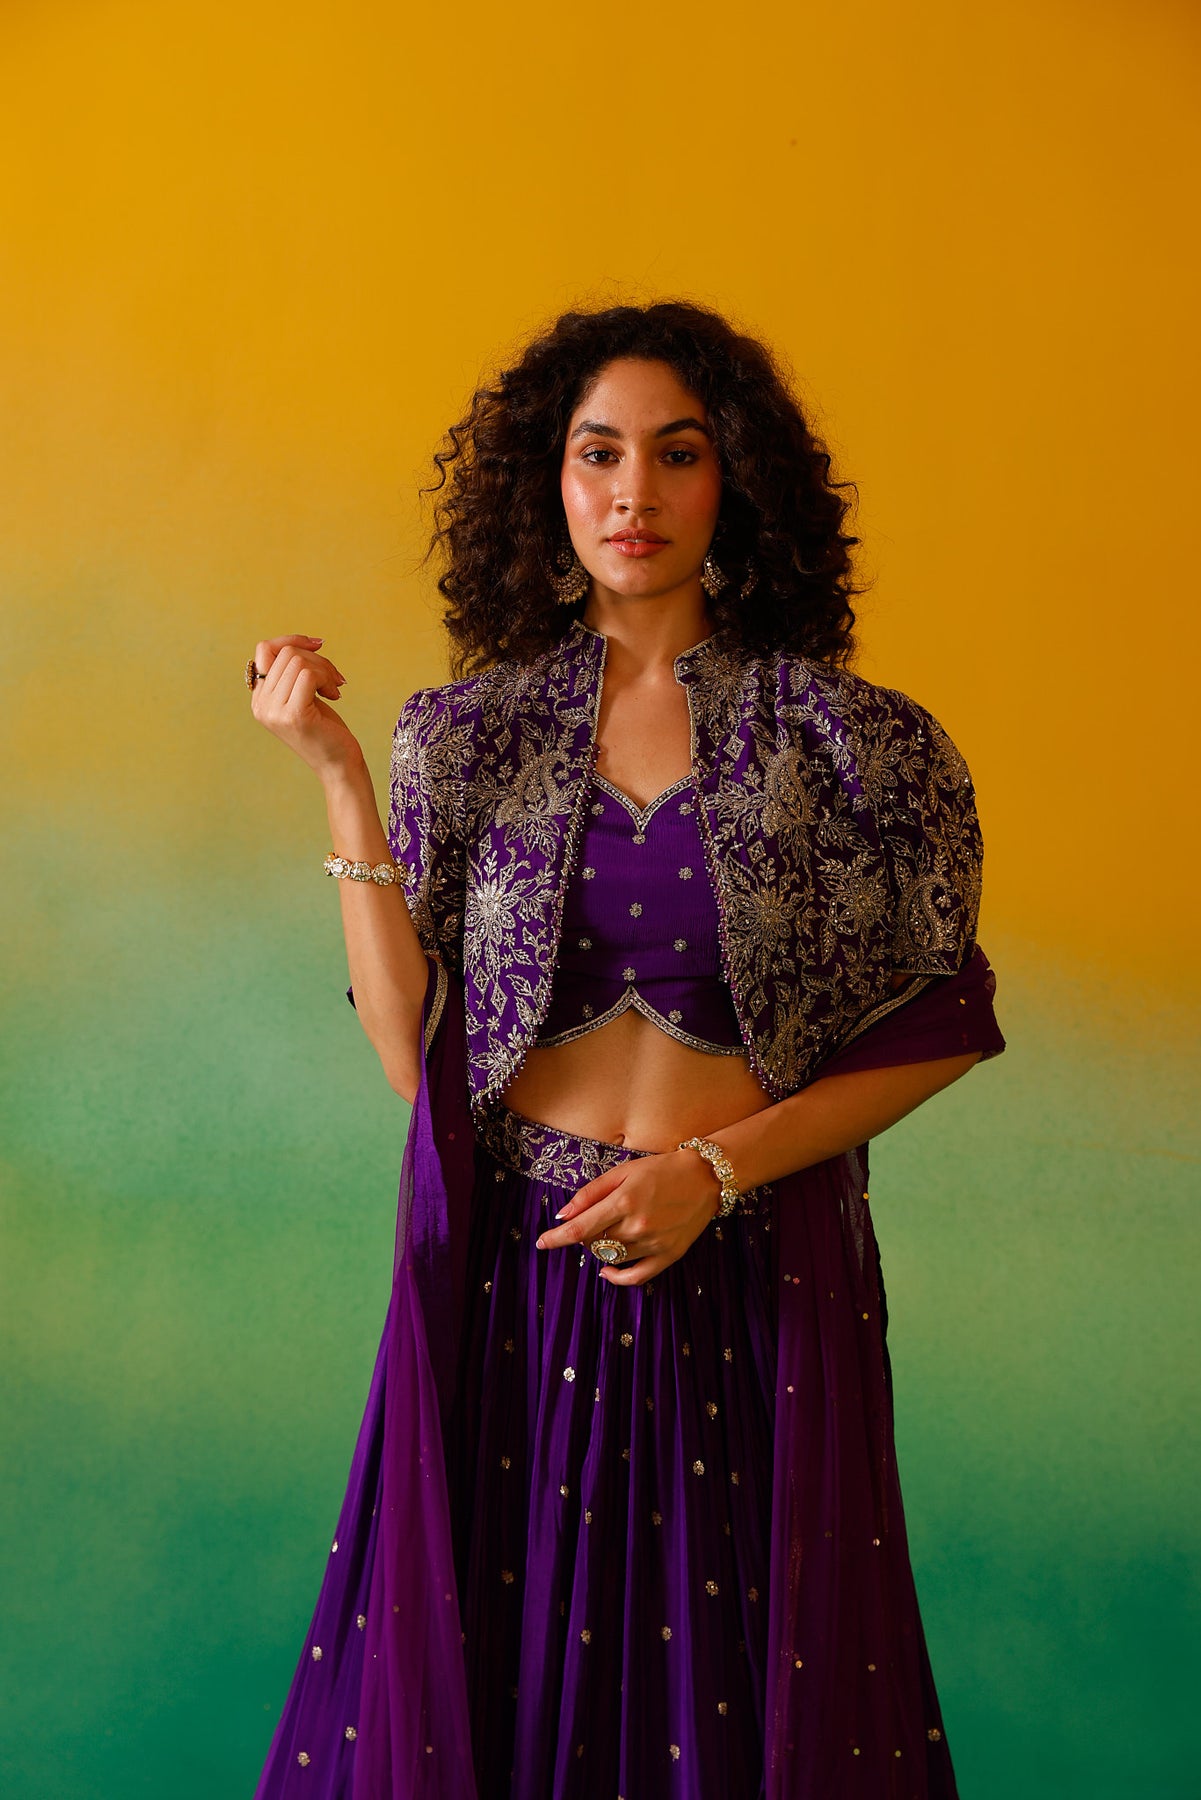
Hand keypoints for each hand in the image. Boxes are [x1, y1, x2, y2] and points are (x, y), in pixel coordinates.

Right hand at [250, 635, 363, 779]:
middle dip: (317, 660)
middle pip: (286, 653)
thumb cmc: (325, 730)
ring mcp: (274, 711)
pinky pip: (308, 675)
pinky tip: (334, 696)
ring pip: (298, 661)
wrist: (338, 765)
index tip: (318, 646)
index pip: (264, 649)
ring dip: (325, 670)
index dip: (291, 640)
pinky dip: (326, 679)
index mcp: (259, 699)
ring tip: (334, 690)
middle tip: (334, 679)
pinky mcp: (294, 715)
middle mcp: (261, 705)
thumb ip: (292, 674)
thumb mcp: (303, 696)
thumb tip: (303, 642)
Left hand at [534, 1148, 721, 1286]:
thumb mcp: (623, 1172)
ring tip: (606, 1233)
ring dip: (599, 1250)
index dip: (556, 1238)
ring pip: (611, 1259)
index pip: (579, 1229)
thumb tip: (563, 1215)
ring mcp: (654, 1244)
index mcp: (624, 1201)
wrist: (706, 1178)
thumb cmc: (661, 1170)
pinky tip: (606, 1272)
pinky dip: (617, 1278)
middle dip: (582, 1236)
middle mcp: (638, 1226)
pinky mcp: (668, 1256)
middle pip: (593, 1244)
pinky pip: (636, 1278)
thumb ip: (591, 1193)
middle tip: (590, 1223)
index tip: (541, 1243)